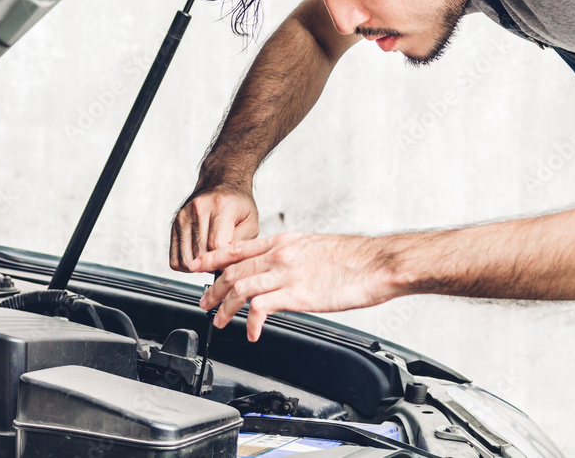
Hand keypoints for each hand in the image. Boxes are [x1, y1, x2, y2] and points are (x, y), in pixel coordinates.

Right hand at [170, 184, 258, 271]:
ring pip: (186, 260)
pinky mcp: (175, 225)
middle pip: (200, 255)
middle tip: (223, 262)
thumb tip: (226, 267)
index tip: (231, 263)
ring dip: (199, 267)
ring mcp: (184, 216)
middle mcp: (199, 209)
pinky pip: (175, 258)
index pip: (216, 245)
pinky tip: (199, 257)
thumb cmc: (239, 205)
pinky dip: (187, 265)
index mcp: (221, 206)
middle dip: (213, 265)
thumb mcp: (251, 223)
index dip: (224, 261)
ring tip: (212, 259)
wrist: (222, 183)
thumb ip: (240, 245)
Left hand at [189, 232, 398, 340]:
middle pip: (233, 270)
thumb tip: (281, 267)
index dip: (213, 258)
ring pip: (240, 288)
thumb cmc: (354, 258)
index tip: (198, 266)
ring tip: (219, 321)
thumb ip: (293, 256)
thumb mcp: (315, 247)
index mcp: (285, 241)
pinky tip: (253, 333)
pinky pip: (262, 308)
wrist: (377, 263)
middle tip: (204, 302)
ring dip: (224, 307)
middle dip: (213, 289)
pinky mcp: (297, 294)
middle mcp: (281, 254)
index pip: (238, 247)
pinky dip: (252, 323)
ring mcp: (287, 273)